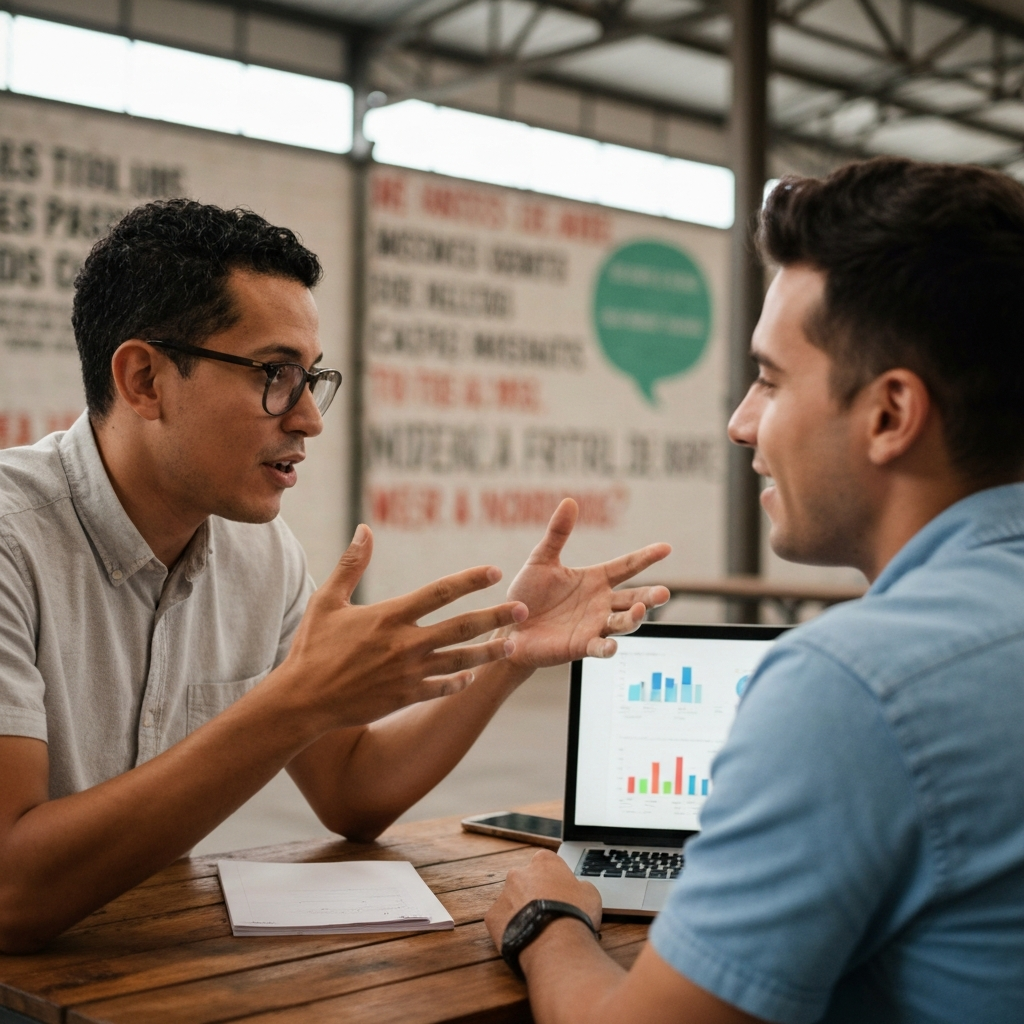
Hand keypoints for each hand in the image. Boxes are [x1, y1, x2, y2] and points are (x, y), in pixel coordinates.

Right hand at [276, 525, 527, 730]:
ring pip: (460, 660)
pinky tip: (473, 676)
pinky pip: (441, 688)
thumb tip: (365, 529)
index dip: (470, 580)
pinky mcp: (405, 697)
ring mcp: (408, 673)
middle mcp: (405, 644)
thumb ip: (352, 564)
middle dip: (495, 618)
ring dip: (488, 652)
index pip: (439, 592)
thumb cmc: (312, 648)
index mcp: (389, 616)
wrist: (302, 701)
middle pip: (461, 627)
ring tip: (513, 645)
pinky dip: (459, 681)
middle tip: (523, 610)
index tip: (494, 572)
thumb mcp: (328, 600)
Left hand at [485, 849, 602, 946]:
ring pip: (511, 901)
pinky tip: (524, 939)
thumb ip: (579, 885)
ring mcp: (503, 894)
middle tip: (547, 913)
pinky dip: (510, 929)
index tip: (560, 893)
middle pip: (526, 880)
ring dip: (521, 911)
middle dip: (534, 894)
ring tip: (536, 930)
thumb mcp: (590, 893)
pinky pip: (501, 921)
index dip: (554, 879)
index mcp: (544, 861)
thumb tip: (576, 889)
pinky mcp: (493, 916)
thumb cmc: (575, 915)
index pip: (546, 863)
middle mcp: (519, 872)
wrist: (556, 944)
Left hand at [503, 499, 670, 666]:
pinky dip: (607, 648)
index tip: (666, 548)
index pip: (627, 566)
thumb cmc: (528, 594)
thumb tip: (569, 501)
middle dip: (650, 597)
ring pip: (623, 623)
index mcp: (595, 580)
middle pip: (634, 598)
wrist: (510, 626)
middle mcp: (600, 603)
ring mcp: (594, 625)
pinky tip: (612, 646)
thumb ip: (557, 534)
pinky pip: (599, 648)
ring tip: (640, 611)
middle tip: (663, 593)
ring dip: (634, 619)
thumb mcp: (541, 560)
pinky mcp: (581, 646)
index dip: (646, 557)